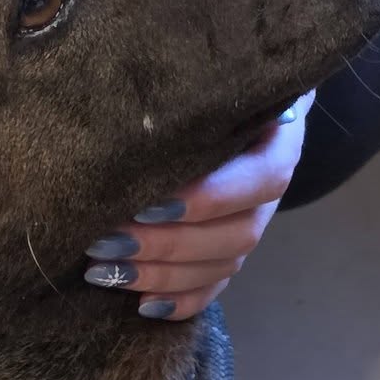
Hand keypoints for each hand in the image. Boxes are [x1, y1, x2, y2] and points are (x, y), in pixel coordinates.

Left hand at [82, 94, 313, 320]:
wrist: (224, 93)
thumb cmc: (206, 77)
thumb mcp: (204, 73)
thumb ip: (188, 90)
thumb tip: (131, 89)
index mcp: (276, 139)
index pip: (261, 179)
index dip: (209, 200)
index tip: (148, 205)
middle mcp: (268, 189)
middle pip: (237, 233)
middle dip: (166, 245)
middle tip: (103, 242)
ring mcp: (252, 223)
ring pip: (223, 265)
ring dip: (162, 276)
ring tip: (103, 272)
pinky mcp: (229, 251)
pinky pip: (215, 287)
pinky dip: (182, 302)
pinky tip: (143, 306)